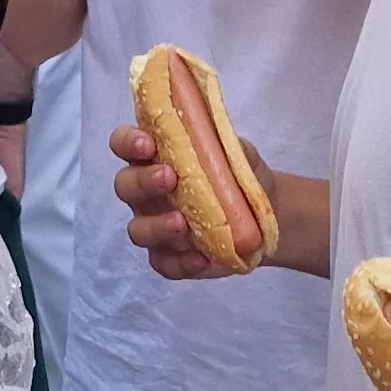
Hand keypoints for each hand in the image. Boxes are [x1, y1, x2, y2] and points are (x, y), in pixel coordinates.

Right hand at [110, 122, 268, 279]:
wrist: (266, 216)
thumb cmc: (239, 177)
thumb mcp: (236, 152)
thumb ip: (220, 139)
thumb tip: (208, 126)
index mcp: (154, 158)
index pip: (124, 144)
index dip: (127, 142)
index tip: (147, 144)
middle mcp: (147, 193)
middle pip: (124, 186)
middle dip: (142, 181)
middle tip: (169, 178)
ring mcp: (155, 226)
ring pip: (138, 230)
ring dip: (157, 226)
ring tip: (183, 223)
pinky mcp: (171, 257)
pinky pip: (164, 264)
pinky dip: (180, 262)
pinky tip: (202, 257)